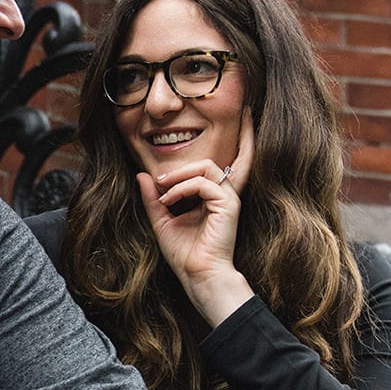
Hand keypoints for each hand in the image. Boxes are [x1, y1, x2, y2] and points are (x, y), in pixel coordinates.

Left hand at [136, 113, 256, 325]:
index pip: (234, 162)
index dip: (244, 138)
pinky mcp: (228, 204)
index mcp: (216, 197)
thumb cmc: (185, 254)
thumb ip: (154, 198)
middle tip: (160, 181)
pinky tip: (170, 201)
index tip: (247, 113)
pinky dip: (181, 189)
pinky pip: (202, 182)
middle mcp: (226, 194)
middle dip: (190, 162)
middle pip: (217, 159)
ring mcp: (229, 198)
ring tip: (162, 190)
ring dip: (179, 176)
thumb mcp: (162, 221)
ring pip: (206, 166)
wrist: (198, 276)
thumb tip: (143, 175)